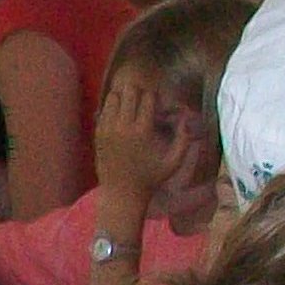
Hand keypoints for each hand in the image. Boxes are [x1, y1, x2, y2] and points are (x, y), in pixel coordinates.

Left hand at [93, 74, 192, 223]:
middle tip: (143, 102)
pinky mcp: (98, 134)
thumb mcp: (173, 163)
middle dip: (139, 91)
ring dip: (123, 97)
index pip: (148, 96)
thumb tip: (186, 119)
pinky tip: (120, 118)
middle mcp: (123, 126)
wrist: (121, 195)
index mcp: (142, 131)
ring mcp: (108, 129)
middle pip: (129, 90)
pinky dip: (113, 108)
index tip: (157, 104)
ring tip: (130, 107)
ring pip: (114, 96)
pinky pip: (104, 109)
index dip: (155, 96)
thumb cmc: (150, 179)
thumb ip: (184, 140)